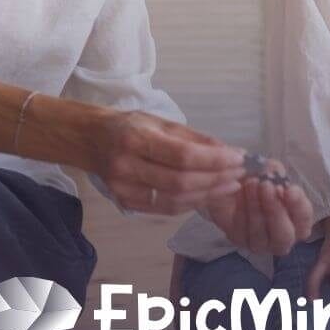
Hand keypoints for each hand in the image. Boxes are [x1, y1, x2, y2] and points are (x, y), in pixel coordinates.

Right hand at [84, 110, 246, 214]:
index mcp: (136, 138)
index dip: (214, 160)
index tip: (239, 157)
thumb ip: (193, 138)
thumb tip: (228, 151)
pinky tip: (208, 194)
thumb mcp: (160, 121)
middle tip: (240, 173)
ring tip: (230, 185)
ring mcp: (124, 189)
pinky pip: (166, 208)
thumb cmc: (128, 125)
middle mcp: (127, 166)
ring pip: (176, 200)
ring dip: (208, 194)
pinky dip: (191, 202)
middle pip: (182, 182)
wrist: (90, 139)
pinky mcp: (126, 203)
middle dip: (216, 179)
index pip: (183, 156)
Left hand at [206, 160, 313, 255]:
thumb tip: (275, 173)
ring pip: (260, 234)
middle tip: (266, 186)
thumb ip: (275, 170)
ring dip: (256, 207)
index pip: (304, 218)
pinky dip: (241, 211)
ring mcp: (261, 243)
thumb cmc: (258, 177)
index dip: (298, 205)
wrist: (230, 183)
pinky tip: (239, 193)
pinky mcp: (240, 240)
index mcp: (297, 221)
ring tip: (251, 184)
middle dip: (275, 209)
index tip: (289, 189)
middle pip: (284, 235)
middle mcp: (282, 238)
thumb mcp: (268, 169)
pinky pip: (241, 231)